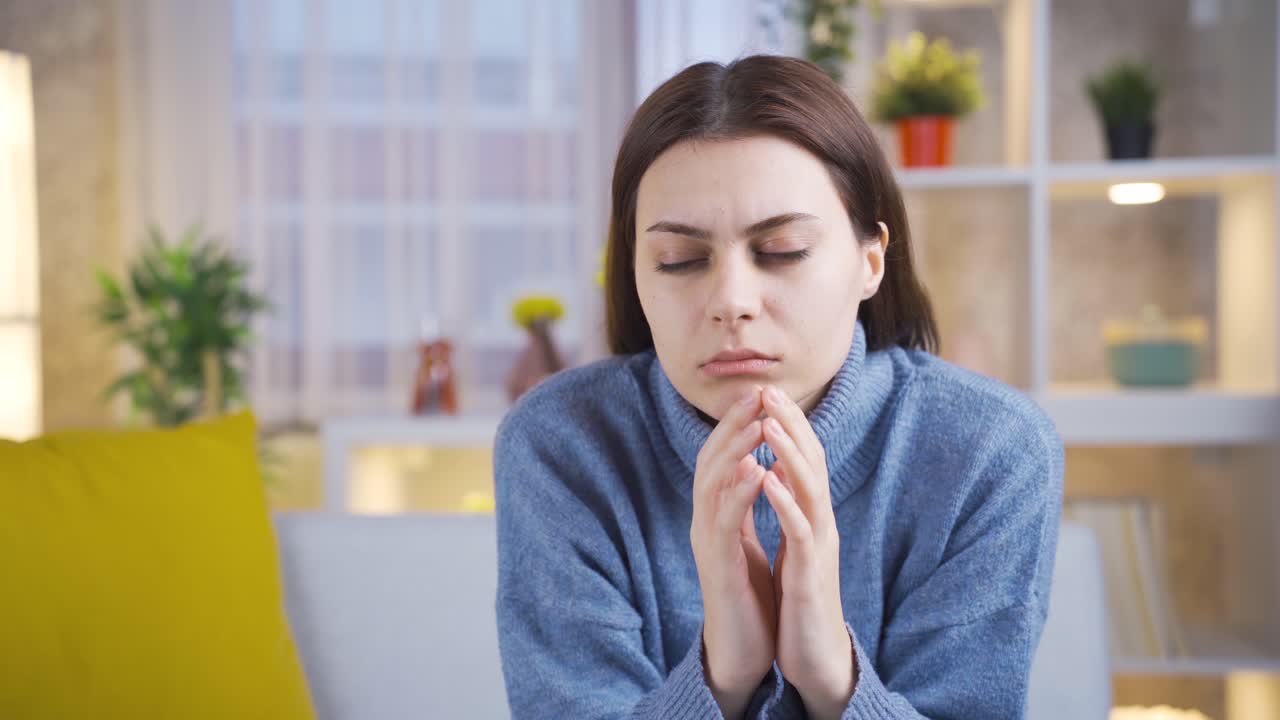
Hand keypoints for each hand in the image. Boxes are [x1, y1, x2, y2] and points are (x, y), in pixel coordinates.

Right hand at [689, 386, 775, 718]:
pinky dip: (738, 491)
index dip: (734, 423)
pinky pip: (724, 521)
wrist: (741, 651)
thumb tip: (754, 465)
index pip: (718, 458)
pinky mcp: (717, 566)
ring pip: (712, 485)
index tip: (758, 393)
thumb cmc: (747, 596)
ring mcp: (706, 544)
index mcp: (714, 516)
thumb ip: (743, 506)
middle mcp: (703, 523)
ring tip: (756, 423)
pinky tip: (755, 469)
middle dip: (732, 425)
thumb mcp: (745, 542)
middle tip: (756, 393)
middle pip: (709, 462)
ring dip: (735, 450)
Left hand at [759, 385, 857, 718]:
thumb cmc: (801, 600)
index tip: (766, 393)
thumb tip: (778, 470)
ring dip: (788, 453)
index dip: (789, 424)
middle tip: (769, 390)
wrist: (816, 655)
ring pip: (809, 489)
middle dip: (791, 424)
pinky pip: (799, 530)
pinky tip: (767, 479)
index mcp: (812, 516)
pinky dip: (785, 501)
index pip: (804, 459)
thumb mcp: (794, 546)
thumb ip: (791, 508)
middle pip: (812, 462)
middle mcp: (821, 523)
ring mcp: (819, 546)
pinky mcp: (811, 571)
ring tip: (768, 422)